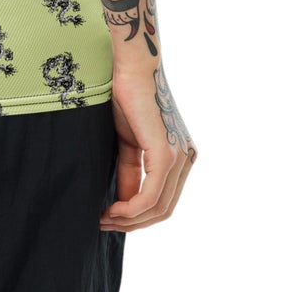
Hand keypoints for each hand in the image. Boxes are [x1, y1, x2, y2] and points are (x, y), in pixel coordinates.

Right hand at [99, 59, 197, 232]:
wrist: (131, 67)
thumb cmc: (128, 98)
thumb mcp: (129, 143)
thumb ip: (130, 173)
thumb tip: (122, 205)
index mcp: (182, 155)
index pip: (166, 200)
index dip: (139, 217)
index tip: (111, 219)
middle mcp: (187, 158)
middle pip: (164, 209)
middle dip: (134, 224)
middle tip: (104, 224)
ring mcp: (179, 157)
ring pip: (158, 207)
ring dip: (130, 220)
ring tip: (104, 219)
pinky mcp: (166, 153)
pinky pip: (151, 195)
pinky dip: (131, 209)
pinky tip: (113, 210)